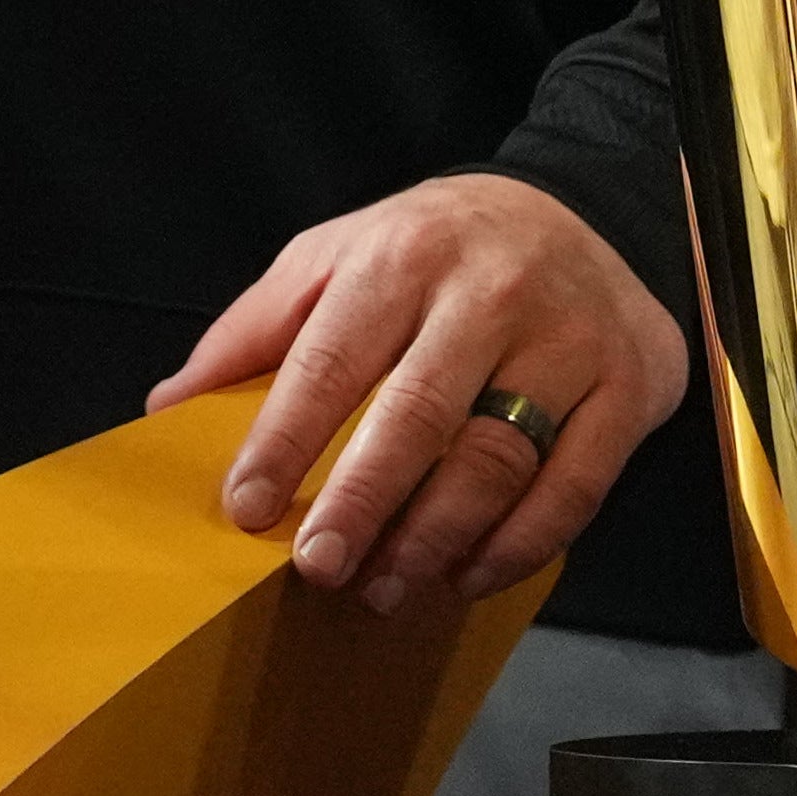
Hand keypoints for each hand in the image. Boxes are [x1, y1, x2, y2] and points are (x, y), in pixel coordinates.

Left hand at [151, 174, 691, 618]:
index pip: (333, 357)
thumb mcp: (337, 255)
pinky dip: (516, 546)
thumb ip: (257, 329)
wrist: (587, 208)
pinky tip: (465, 574)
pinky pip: (572, 488)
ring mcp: (568, 341)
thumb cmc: (437, 248)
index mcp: (404, 256)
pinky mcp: (627, 388)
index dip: (286, 439)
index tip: (245, 507)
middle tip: (317, 567)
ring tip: (383, 587)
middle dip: (361, 502)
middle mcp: (490, 294)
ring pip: (497, 460)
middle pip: (418, 414)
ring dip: (434, 538)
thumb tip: (169, 406)